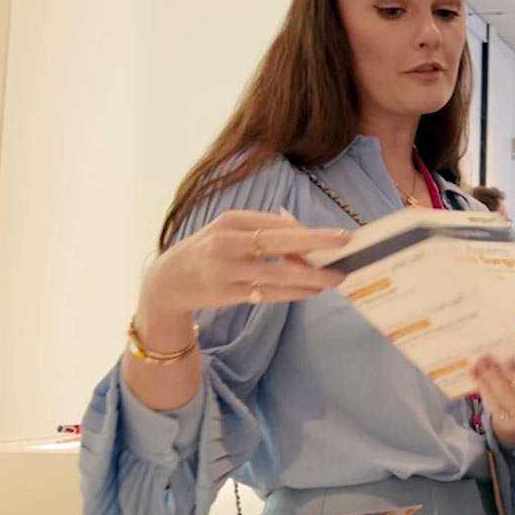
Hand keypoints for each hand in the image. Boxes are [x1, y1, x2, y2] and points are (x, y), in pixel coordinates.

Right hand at [141, 209, 350, 314]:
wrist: (168, 280)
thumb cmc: (208, 250)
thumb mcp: (229, 230)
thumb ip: (262, 228)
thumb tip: (304, 232)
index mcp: (231, 220)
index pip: (278, 224)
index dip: (309, 231)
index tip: (338, 235)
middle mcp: (227, 242)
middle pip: (279, 241)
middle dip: (317, 242)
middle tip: (346, 243)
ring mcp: (226, 270)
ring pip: (278, 274)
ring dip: (311, 276)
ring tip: (336, 277)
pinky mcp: (227, 294)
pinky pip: (269, 294)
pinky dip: (294, 292)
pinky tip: (313, 290)